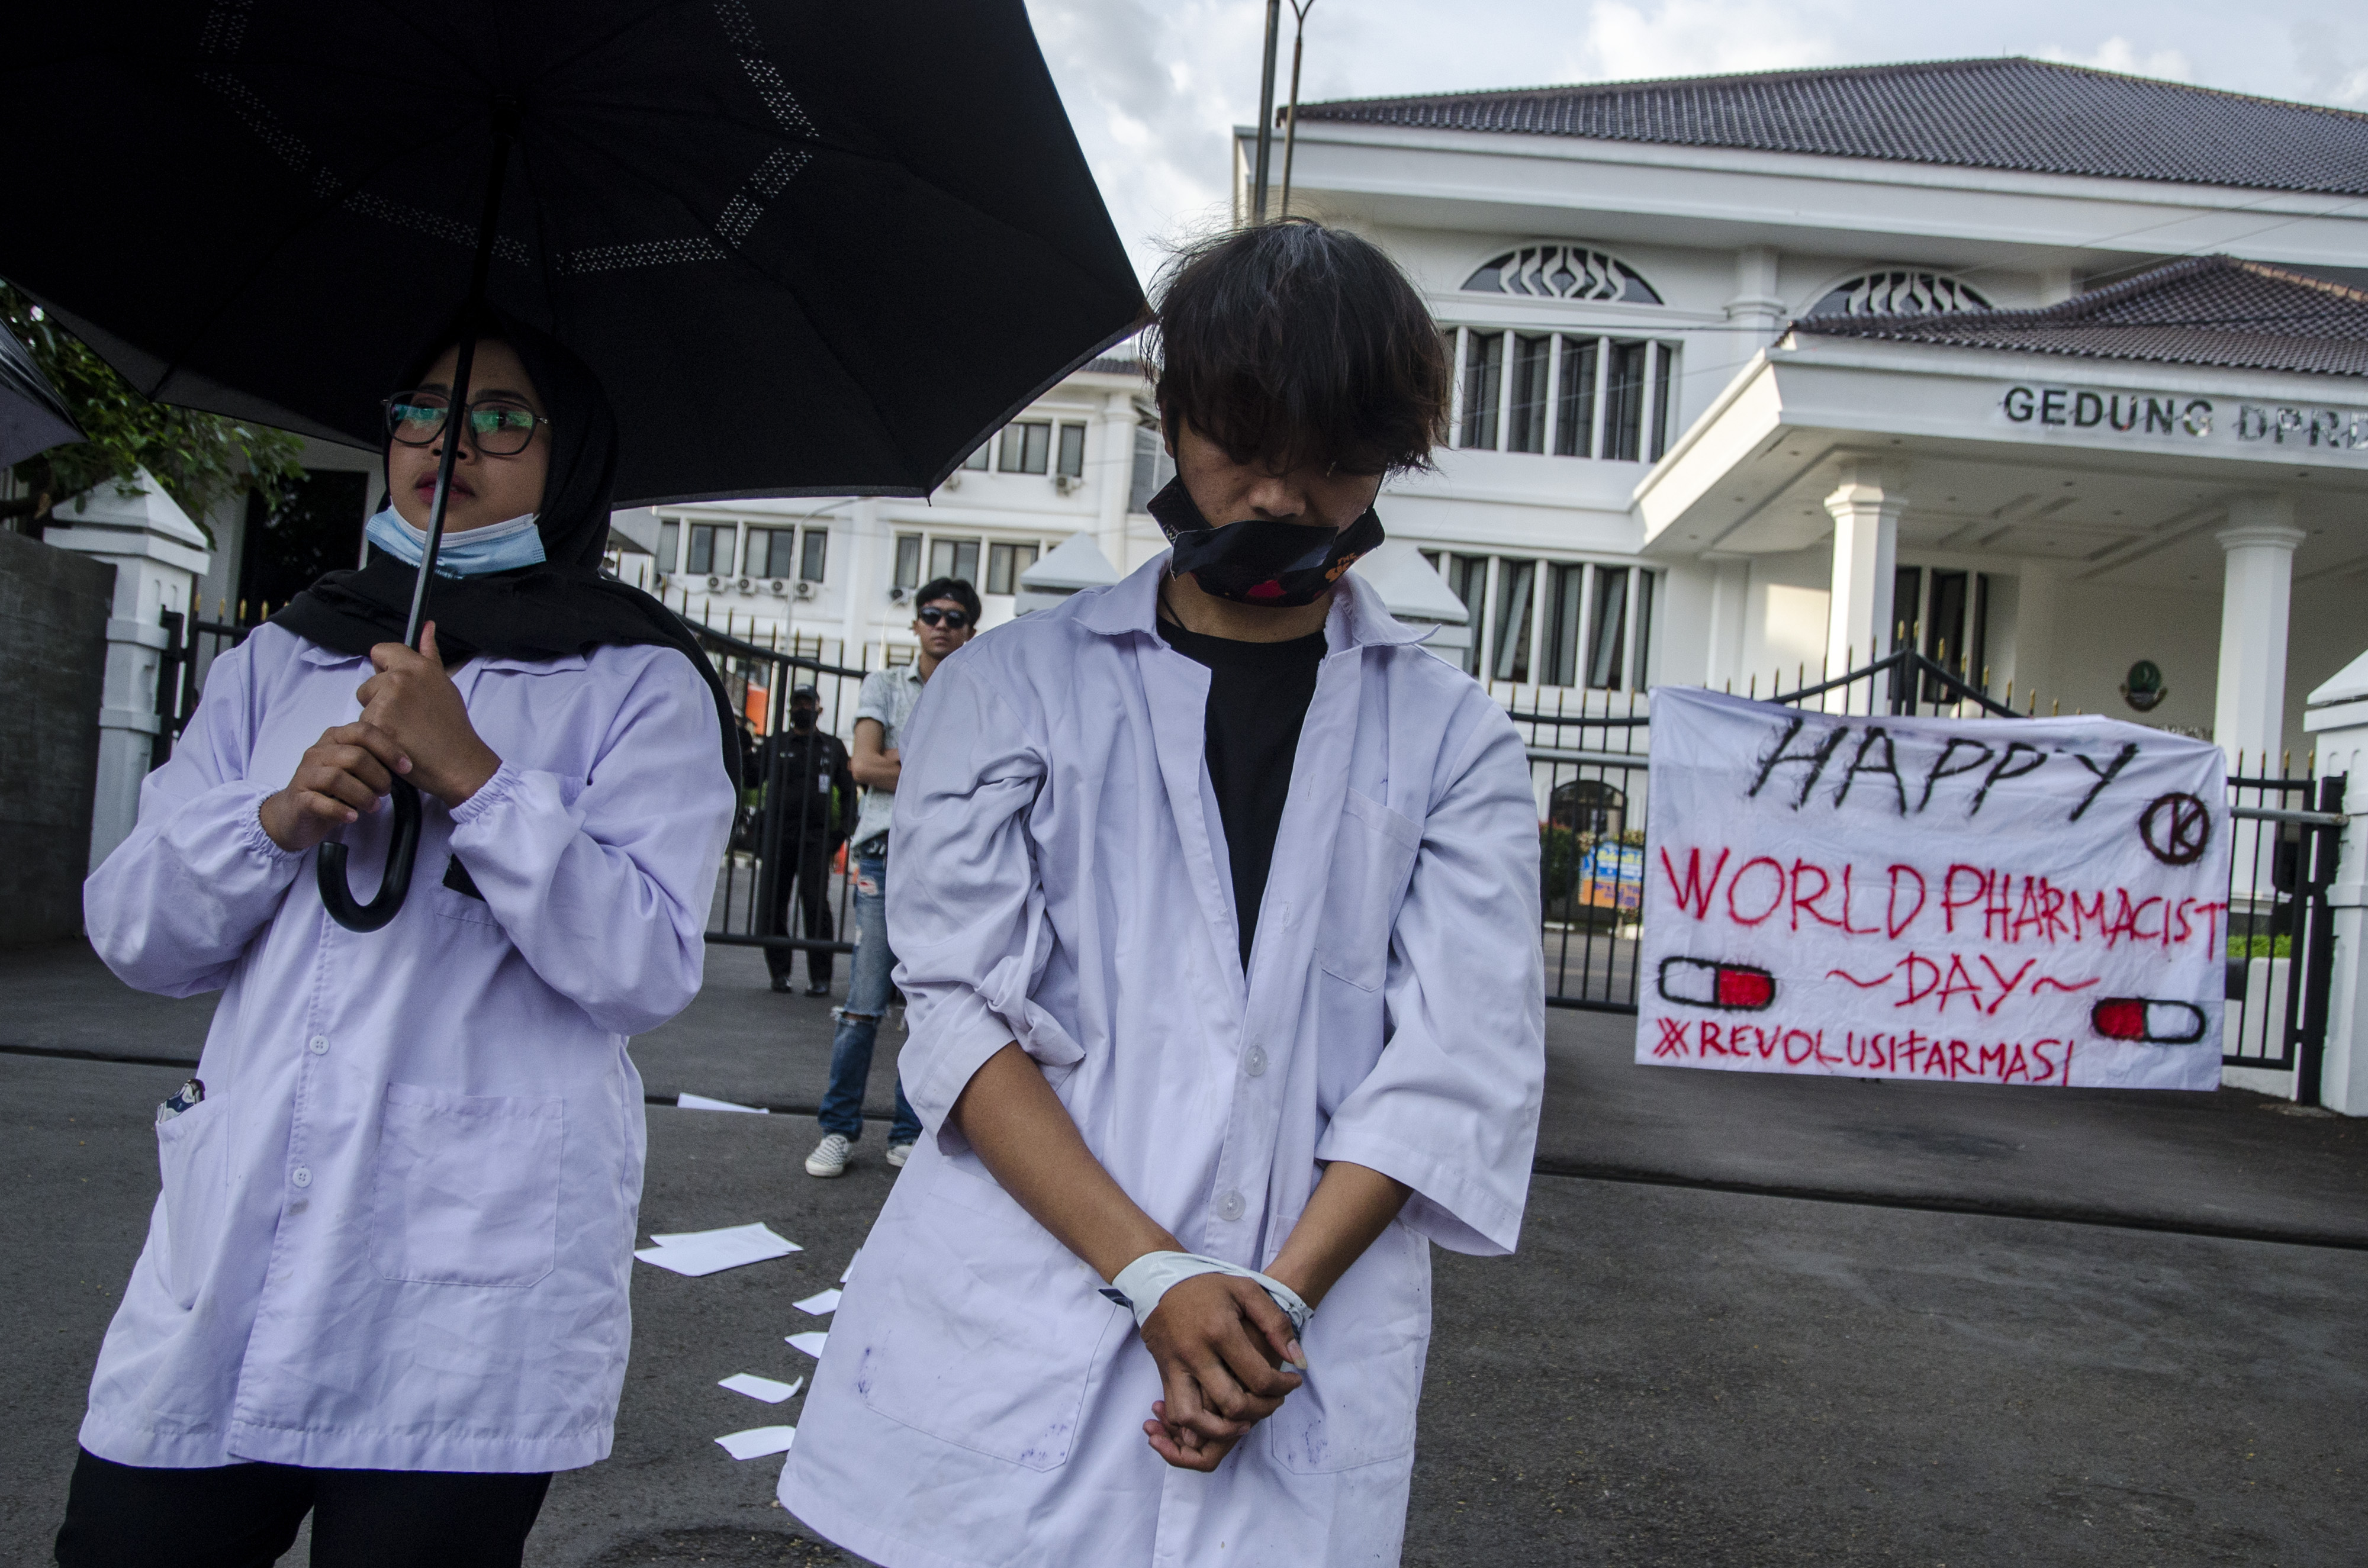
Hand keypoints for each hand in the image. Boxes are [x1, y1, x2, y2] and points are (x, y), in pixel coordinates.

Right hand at [259, 722, 409, 851]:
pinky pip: (319, 802)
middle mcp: (318, 752)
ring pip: (337, 778)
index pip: (364, 732)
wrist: (294, 814)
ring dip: (363, 795)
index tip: (407, 767)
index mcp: (335, 738)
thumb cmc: (331, 790)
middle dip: (378, 776)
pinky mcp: (298, 798)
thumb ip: (373, 760)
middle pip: (355, 756)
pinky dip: (340, 810)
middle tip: (385, 791)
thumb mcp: (354, 770)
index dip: (389, 749)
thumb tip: (404, 764)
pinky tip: (352, 817)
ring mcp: (305, 774)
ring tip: (373, 806)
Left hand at [354, 623, 500, 807]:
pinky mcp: (376, 726)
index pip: (380, 651)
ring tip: (403, 732)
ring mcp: (386, 702)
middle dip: (379, 700)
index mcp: (417, 666)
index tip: (396, 686)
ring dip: (377, 720)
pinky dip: (376, 738)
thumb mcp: (444, 684)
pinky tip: (396, 743)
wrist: (458, 762)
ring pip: (365, 708)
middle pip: (368, 684)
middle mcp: (399, 679)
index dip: (384, 668)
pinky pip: (363, 728)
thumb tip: (426, 626)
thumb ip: (429, 654)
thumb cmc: (452, 726)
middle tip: (406, 718)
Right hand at [1138, 1272, 1304, 1471]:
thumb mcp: (1247, 1290)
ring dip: (1223, 1430)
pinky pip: (1177, 1412)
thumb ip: (1276, 1323)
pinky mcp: (1163, 1374)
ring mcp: (1175, 1367)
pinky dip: (1196, 1426)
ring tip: (1245, 1422)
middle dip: (1261, 1411)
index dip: (1283, 1387)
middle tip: (1275, 1402)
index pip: (1258, 1378)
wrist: (1160, 1282)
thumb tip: (1298, 1360)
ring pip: (1195, 1419)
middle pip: (1232, 1405)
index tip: (1293, 1382)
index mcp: (1219, 1331)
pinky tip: (1218, 1419)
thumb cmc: (1209, 1287)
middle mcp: (1195, 1353)